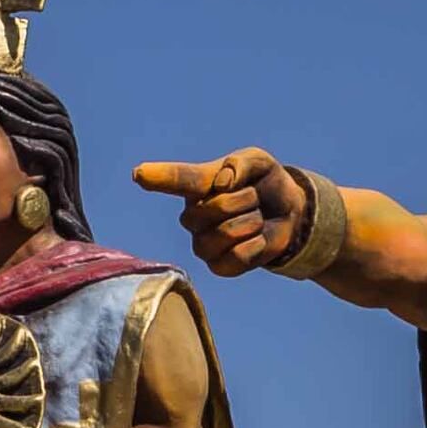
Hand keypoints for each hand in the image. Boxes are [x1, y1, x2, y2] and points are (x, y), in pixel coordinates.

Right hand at [130, 149, 310, 277]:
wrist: (287, 213)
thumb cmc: (263, 183)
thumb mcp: (258, 161)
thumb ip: (241, 163)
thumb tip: (223, 183)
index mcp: (197, 186)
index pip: (177, 181)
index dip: (159, 177)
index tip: (139, 174)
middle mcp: (192, 216)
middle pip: (217, 207)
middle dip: (246, 200)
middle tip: (252, 198)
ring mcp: (202, 244)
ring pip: (228, 232)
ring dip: (253, 221)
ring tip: (255, 217)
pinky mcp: (218, 266)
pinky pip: (237, 256)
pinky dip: (256, 245)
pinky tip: (256, 239)